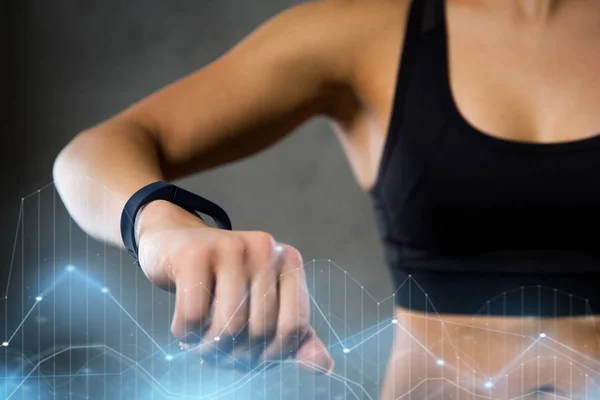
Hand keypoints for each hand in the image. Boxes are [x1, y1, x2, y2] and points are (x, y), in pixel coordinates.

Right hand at [135, 200, 333, 373]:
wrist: (174, 245)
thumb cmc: (224, 284)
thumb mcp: (264, 307)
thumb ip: (295, 337)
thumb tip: (324, 367)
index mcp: (289, 262)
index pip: (294, 328)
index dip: (273, 355)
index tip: (253, 356)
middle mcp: (265, 249)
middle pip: (260, 331)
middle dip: (237, 356)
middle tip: (219, 353)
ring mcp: (230, 246)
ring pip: (228, 327)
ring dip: (210, 349)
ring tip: (201, 344)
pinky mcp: (194, 253)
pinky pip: (193, 316)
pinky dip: (185, 334)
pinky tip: (184, 329)